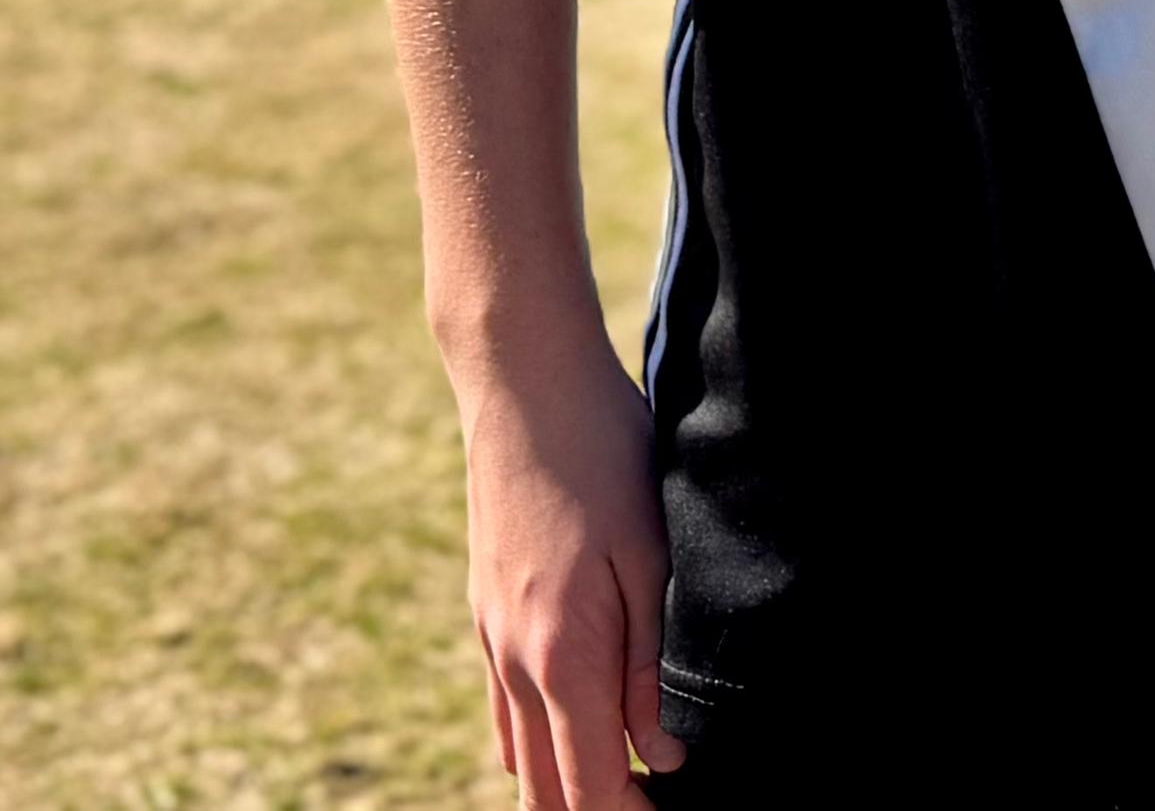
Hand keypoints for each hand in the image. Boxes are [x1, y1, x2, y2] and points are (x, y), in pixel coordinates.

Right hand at [459, 340, 680, 806]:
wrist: (524, 386)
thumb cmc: (604, 458)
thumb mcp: (650, 558)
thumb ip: (647, 668)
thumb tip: (662, 755)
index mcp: (563, 656)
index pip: (589, 788)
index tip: (671, 802)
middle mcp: (516, 662)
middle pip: (545, 793)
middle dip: (598, 808)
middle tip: (654, 792)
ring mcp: (491, 639)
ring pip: (519, 760)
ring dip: (566, 780)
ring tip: (628, 765)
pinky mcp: (483, 614)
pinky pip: (501, 712)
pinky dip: (536, 742)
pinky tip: (578, 719)